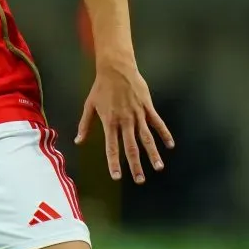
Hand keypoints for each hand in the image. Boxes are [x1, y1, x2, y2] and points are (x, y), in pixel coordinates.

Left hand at [75, 63, 173, 183]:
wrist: (116, 69)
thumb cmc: (101, 87)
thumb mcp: (89, 105)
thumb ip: (85, 125)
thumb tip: (78, 141)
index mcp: (110, 122)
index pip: (111, 147)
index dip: (114, 163)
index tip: (116, 177)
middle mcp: (125, 121)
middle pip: (131, 147)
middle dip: (135, 165)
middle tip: (140, 180)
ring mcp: (138, 114)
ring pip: (147, 138)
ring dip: (153, 154)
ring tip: (158, 167)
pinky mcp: (148, 107)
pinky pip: (157, 123)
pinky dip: (164, 134)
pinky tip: (169, 145)